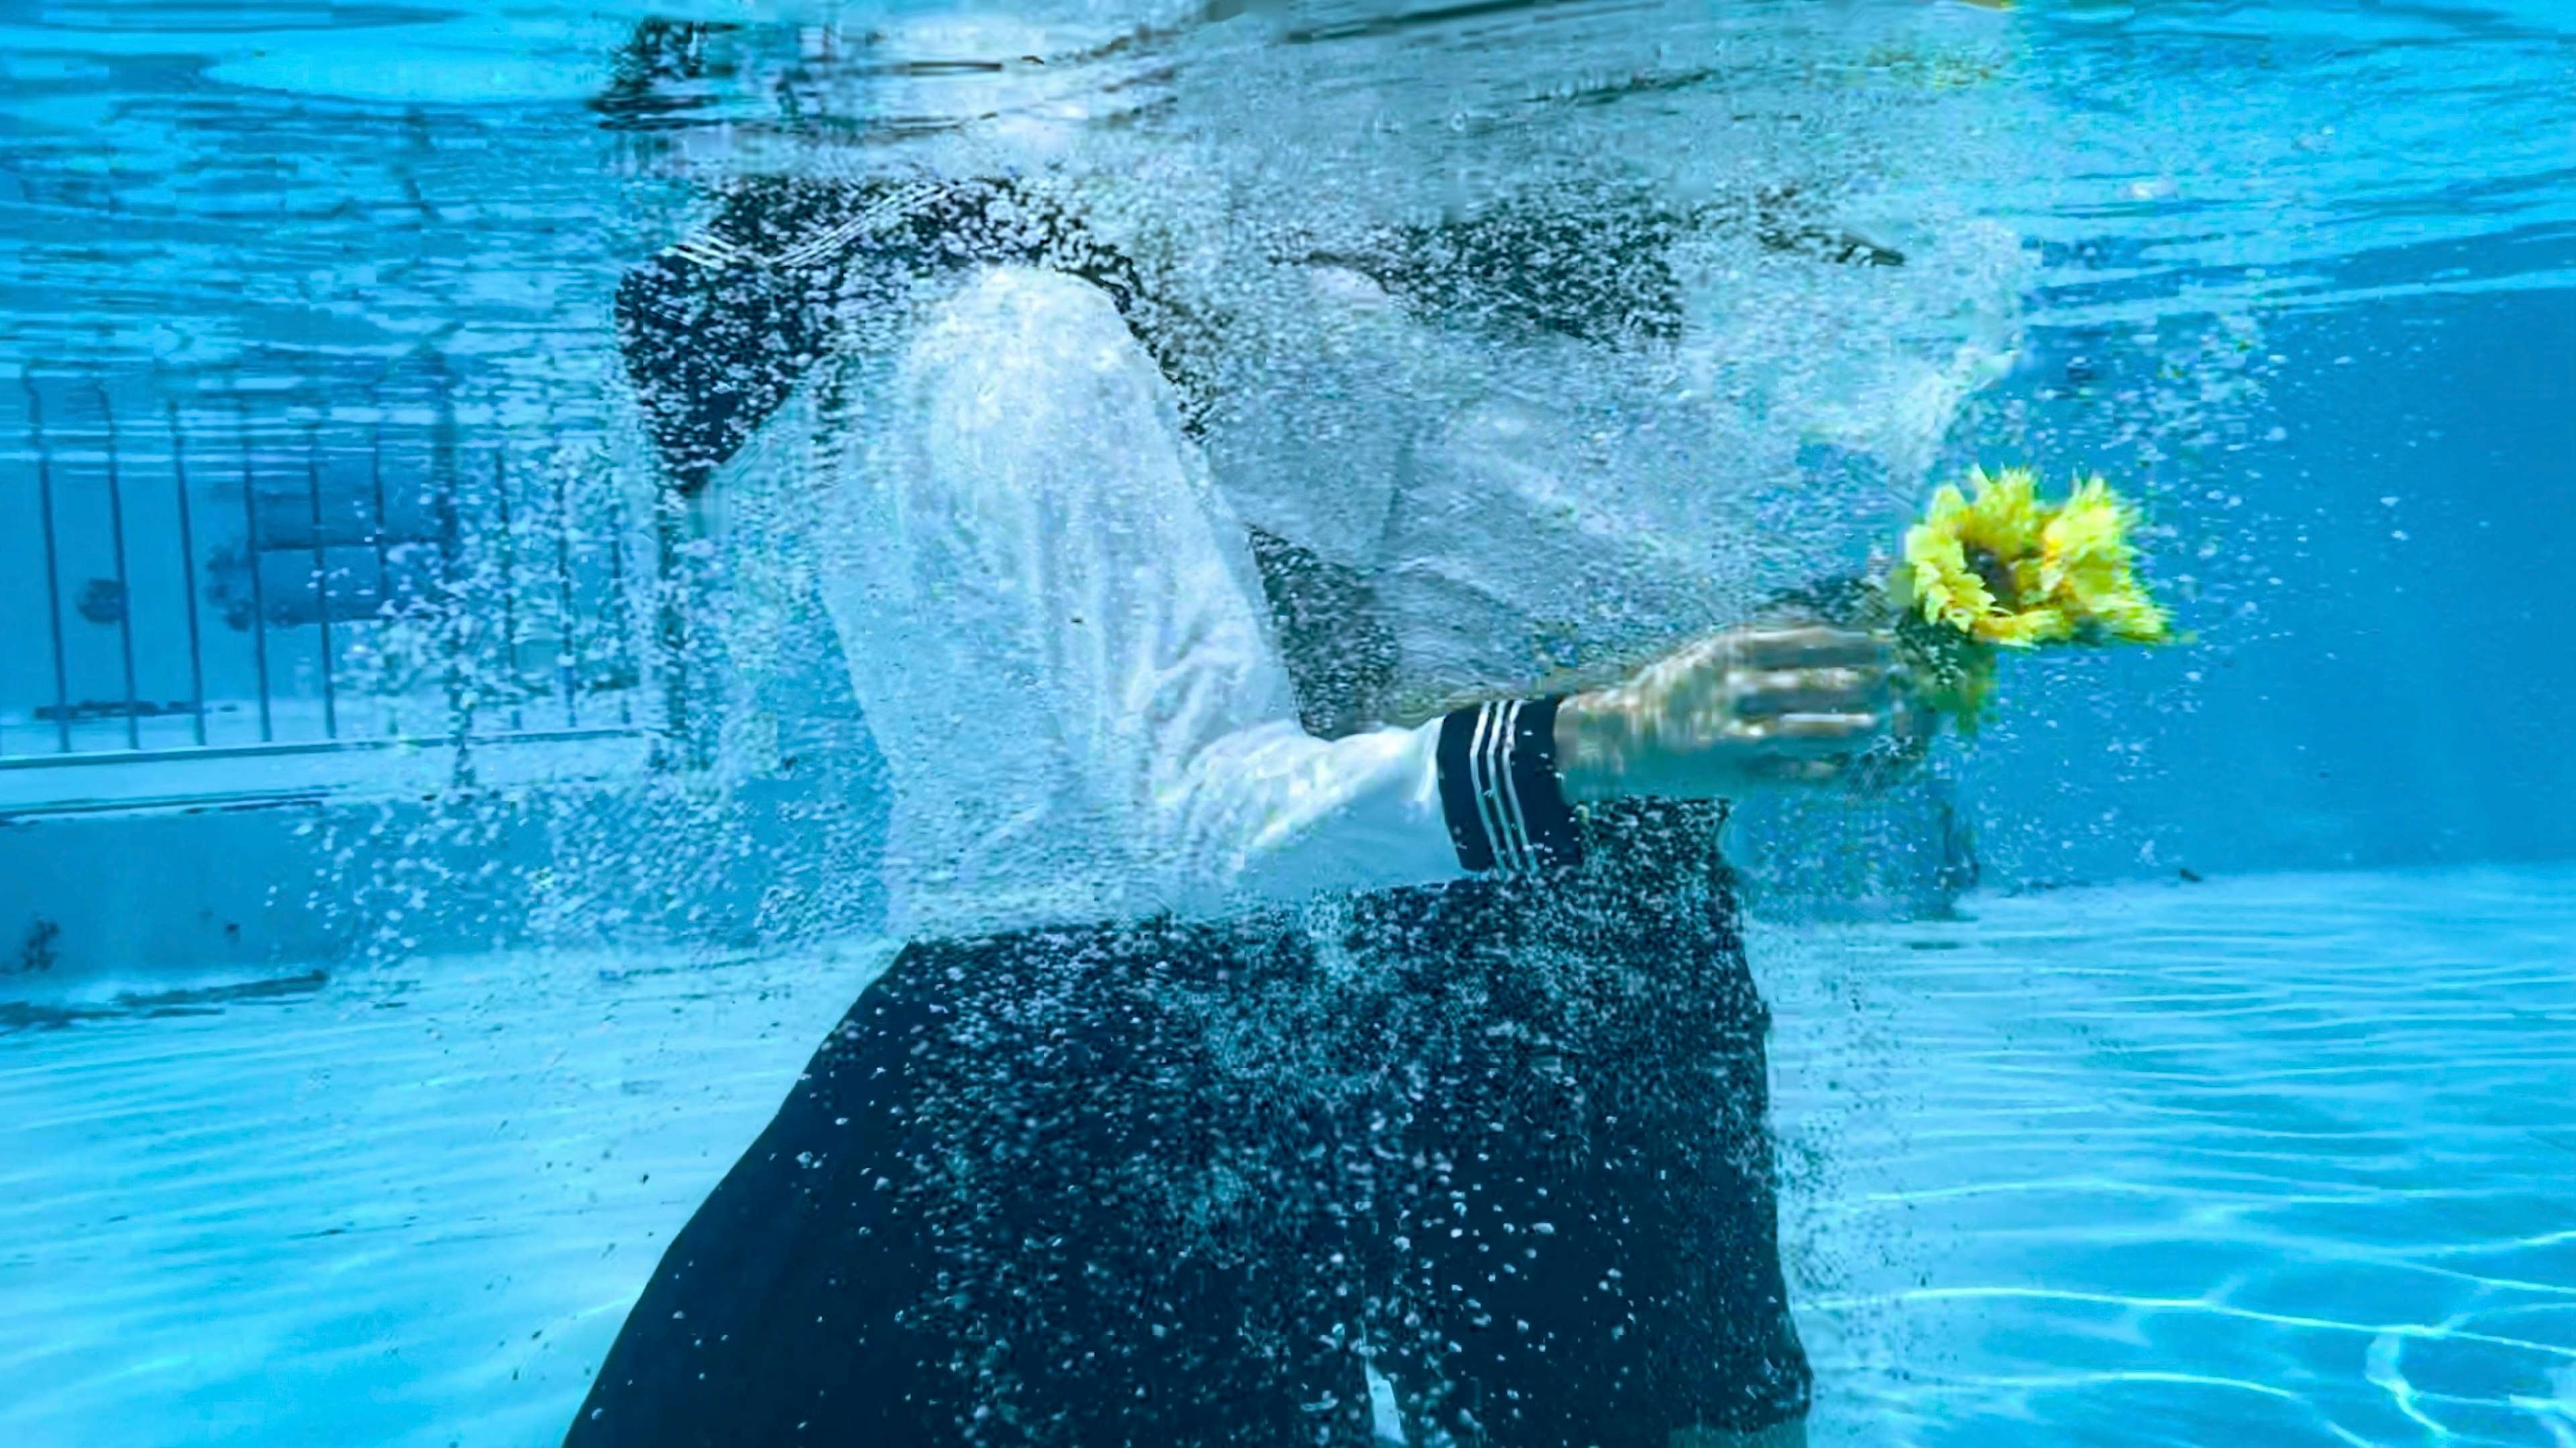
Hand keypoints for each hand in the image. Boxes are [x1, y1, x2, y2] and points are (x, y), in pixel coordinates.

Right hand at [1551, 624, 1917, 802]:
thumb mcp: (1710, 649)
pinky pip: (1793, 773)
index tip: (1886, 649)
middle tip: (1898, 685)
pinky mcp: (1736, 773)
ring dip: (1853, 729)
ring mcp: (1737, 732)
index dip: (1855, 647)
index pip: (1811, 643)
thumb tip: (1820, 625)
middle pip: (1817, 685)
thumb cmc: (1674, 688)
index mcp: (1734, 650)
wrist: (1619, 737)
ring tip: (1880, 726)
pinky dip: (1825, 770)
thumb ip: (1762, 639)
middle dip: (1865, 685)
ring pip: (1811, 730)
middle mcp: (1738, 688)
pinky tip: (1847, 767)